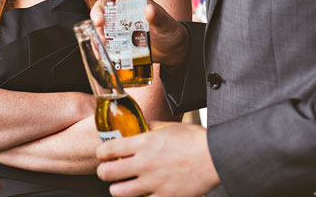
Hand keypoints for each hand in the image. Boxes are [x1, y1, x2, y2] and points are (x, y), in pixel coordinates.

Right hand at [88, 0, 188, 66]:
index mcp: (133, 1)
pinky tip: (102, 54)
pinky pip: (105, 42)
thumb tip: (149, 9)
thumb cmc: (171, 31)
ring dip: (97, 34)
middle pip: (102, 8)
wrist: (173, 51)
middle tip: (99, 24)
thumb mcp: (166, 23)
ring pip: (101, 27)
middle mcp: (123, 13)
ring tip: (103, 44)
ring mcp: (120, 28)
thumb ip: (158, 16)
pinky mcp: (119, 42)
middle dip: (96, 15)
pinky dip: (100, 48)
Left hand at [96, 122, 218, 196]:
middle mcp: (144, 163)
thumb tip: (137, 125)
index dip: (101, 153)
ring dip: (117, 188)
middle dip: (104, 172)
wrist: (215, 156)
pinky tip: (142, 193)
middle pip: (107, 173)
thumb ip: (149, 127)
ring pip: (118, 192)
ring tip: (122, 186)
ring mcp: (153, 182)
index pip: (107, 149)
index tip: (103, 155)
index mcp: (143, 143)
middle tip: (108, 171)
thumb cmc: (194, 140)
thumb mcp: (168, 127)